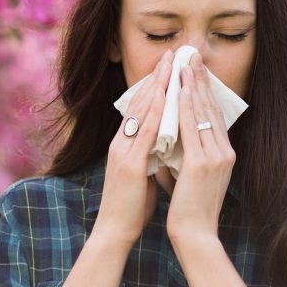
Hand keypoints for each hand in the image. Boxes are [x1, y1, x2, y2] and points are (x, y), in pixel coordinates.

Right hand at [95, 49, 173, 247]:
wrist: (115, 232)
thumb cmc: (131, 205)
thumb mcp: (142, 173)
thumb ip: (150, 154)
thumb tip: (166, 143)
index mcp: (124, 144)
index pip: (139, 107)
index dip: (153, 85)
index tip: (168, 66)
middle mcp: (120, 142)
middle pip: (138, 102)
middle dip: (156, 77)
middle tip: (171, 54)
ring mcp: (123, 151)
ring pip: (141, 112)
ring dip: (157, 87)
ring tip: (170, 66)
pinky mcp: (129, 165)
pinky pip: (144, 133)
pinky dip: (155, 113)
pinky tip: (165, 99)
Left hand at [167, 52, 235, 243]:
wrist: (196, 235)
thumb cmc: (190, 208)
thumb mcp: (192, 175)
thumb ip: (187, 154)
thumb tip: (173, 138)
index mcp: (224, 154)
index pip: (213, 114)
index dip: (204, 90)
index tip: (195, 69)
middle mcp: (225, 151)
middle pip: (211, 107)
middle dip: (200, 79)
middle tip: (192, 55)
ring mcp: (216, 156)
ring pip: (202, 113)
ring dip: (192, 85)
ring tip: (185, 63)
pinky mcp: (203, 164)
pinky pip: (192, 128)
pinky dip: (185, 107)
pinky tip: (179, 90)